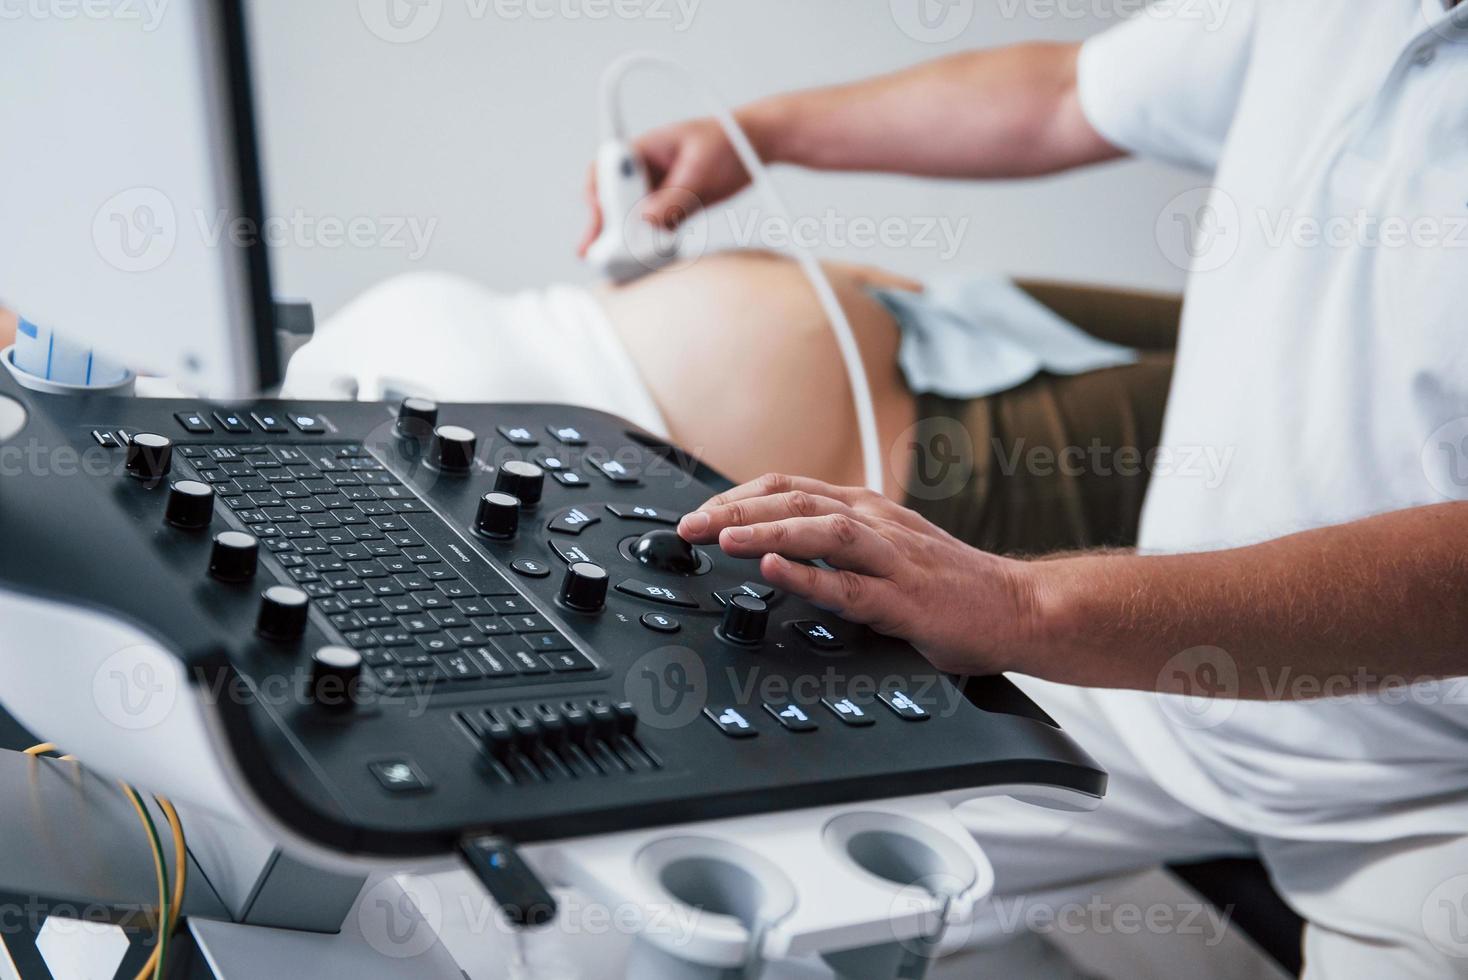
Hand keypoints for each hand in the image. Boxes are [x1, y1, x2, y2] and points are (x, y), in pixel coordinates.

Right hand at [578, 117, 752, 256]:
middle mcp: (645, 171)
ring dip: (624, 240)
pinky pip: (655, 231)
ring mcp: (658, 192)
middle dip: (605, 225)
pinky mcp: (673, 209)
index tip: (603, 218)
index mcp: (644, 149)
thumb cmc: (727, 139)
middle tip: (598, 251)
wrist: (755, 145)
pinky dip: (651, 246)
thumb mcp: (700, 166)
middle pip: (614, 199)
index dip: (599, 194)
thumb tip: (646, 220)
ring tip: (617, 263)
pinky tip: (647, 260)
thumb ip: (674, 194)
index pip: (608, 170)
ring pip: (632, 219)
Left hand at [677, 474, 1039, 674]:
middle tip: (690, 527)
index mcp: (867, 510)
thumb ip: (839, 543)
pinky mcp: (906, 599)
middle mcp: (877, 524)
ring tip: (723, 538)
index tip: (700, 513)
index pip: (789, 486)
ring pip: (820, 531)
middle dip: (735, 511)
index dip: (738, 496)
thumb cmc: (952, 584)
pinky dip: (809, 575)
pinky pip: (850, 585)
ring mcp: (893, 559)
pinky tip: (776, 570)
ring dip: (766, 531)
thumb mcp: (889, 547)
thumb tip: (777, 544)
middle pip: (795, 500)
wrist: (1019, 607)